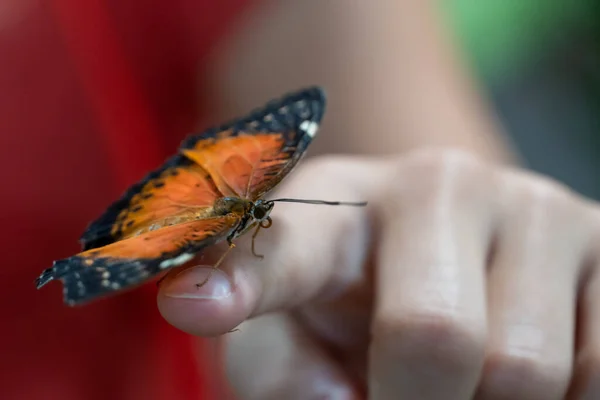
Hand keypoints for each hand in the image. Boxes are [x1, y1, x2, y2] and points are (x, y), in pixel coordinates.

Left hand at [157, 149, 599, 398]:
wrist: (457, 255)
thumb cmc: (357, 301)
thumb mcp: (293, 335)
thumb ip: (280, 371)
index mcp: (339, 205)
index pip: (287, 241)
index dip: (241, 280)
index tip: (190, 305)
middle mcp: (441, 182)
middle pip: (434, 335)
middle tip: (400, 395)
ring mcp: (536, 205)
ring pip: (526, 367)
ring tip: (463, 375)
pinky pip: (599, 364)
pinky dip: (559, 396)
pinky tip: (522, 363)